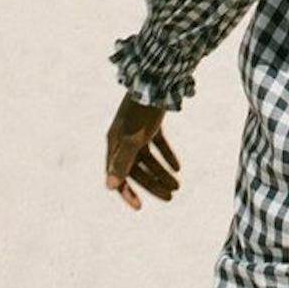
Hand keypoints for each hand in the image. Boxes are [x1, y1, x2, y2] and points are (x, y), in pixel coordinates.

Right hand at [104, 92, 180, 210]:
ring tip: (178, 184)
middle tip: (171, 196)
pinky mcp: (149, 123)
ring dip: (162, 172)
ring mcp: (136, 131)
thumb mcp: (133, 139)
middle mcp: (122, 139)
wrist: (157, 79)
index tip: (139, 208)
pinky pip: (157, 145)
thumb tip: (110, 187)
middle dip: (153, 184)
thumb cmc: (142, 111)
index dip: (127, 192)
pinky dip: (166, 156)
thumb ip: (122, 162)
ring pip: (148, 158)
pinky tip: (178, 167)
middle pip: (136, 168)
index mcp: (114, 144)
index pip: (117, 174)